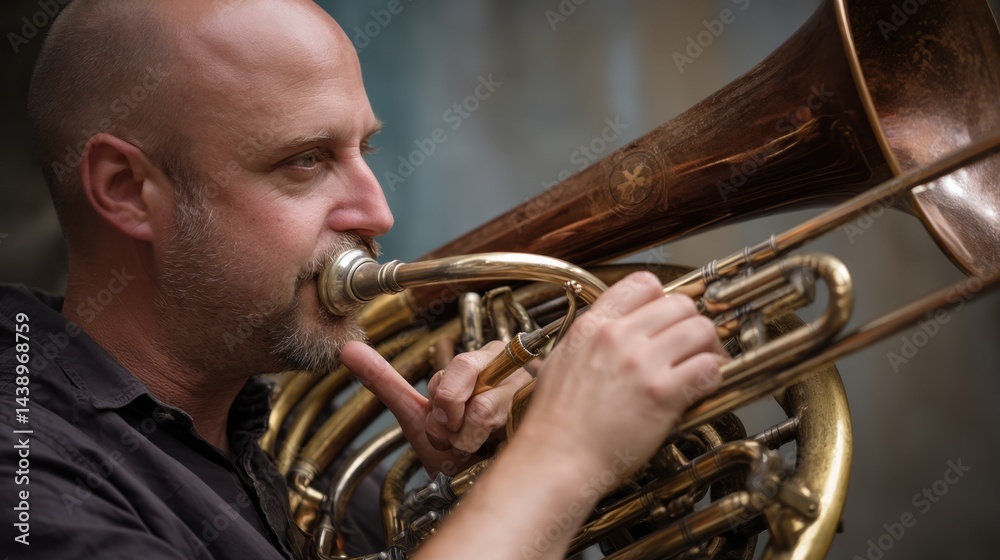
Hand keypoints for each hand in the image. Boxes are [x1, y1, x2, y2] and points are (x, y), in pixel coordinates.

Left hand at [339, 340, 531, 475]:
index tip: (443, 421)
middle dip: (451, 416)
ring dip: (471, 437)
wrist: (479, 486)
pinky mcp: (541, 412)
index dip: (442, 401)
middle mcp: (507, 367)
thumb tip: (348, 350)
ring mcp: (528, 389)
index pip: (454, 366)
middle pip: (468, 371)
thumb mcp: (418, 414)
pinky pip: (507, 426)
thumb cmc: (456, 448)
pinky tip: (499, 447)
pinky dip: (495, 445)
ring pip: (485, 407)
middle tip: (455, 433)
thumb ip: (385, 380)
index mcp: (480, 359)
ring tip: (478, 443)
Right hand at [517, 271, 726, 481]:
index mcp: (593, 325)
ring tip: (705, 364)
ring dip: (710, 348)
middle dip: (692, 323)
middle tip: (695, 345)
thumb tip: (613, 331)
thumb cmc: (555, 421)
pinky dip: (713, 375)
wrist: (555, 458)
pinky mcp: (661, 393)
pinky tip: (703, 387)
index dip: (664, 299)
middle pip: (680, 304)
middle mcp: (618, 337)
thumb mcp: (562, 360)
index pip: (644, 284)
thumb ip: (591, 339)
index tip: (668, 319)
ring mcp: (641, 363)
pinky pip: (708, 368)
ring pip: (701, 329)